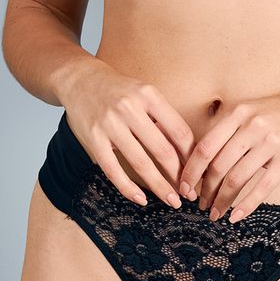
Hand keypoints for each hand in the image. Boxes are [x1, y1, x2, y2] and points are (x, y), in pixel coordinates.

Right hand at [63, 59, 196, 209]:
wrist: (81, 80)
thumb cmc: (120, 90)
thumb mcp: (145, 93)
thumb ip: (163, 117)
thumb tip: (187, 150)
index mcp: (149, 95)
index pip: (179, 131)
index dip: (192, 156)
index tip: (199, 172)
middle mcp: (130, 108)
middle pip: (163, 150)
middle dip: (179, 176)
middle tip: (190, 194)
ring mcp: (110, 124)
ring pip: (140, 163)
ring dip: (159, 186)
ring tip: (172, 201)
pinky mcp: (93, 139)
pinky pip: (113, 169)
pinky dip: (128, 187)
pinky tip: (141, 199)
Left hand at [177, 84, 279, 223]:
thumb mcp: (255, 111)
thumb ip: (233, 130)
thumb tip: (206, 160)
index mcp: (239, 112)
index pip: (205, 146)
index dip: (191, 171)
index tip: (183, 188)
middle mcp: (252, 125)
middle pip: (218, 166)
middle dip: (204, 190)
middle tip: (199, 205)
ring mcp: (271, 141)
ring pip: (237, 179)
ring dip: (222, 201)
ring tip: (216, 214)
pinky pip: (262, 187)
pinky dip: (246, 206)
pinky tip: (237, 216)